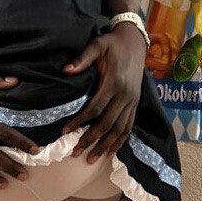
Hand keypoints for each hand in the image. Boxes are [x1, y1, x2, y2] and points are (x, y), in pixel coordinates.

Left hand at [61, 25, 145, 161]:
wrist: (135, 42)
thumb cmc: (112, 44)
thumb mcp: (97, 45)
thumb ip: (82, 58)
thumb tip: (66, 70)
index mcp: (114, 82)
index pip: (95, 107)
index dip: (80, 121)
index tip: (65, 131)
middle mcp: (125, 95)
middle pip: (107, 123)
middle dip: (91, 140)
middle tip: (76, 153)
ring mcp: (132, 101)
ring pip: (119, 129)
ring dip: (105, 145)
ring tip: (91, 158)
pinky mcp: (135, 104)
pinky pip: (129, 126)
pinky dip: (120, 141)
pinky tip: (110, 151)